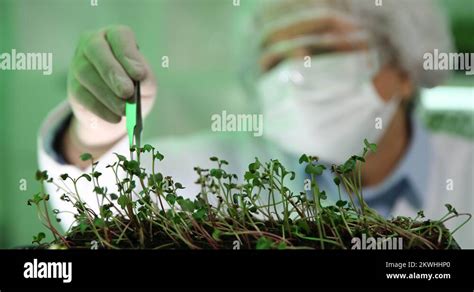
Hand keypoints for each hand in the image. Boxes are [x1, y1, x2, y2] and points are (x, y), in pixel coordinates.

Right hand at [63, 25, 155, 165]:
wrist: (118, 110)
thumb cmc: (136, 87)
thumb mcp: (147, 83)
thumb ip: (146, 78)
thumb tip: (140, 77)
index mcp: (115, 37)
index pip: (119, 37)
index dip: (128, 54)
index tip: (139, 74)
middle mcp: (93, 44)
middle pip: (96, 50)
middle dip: (112, 72)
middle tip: (127, 92)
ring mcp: (79, 64)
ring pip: (87, 74)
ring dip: (108, 95)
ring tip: (125, 110)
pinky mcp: (74, 87)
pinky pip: (83, 95)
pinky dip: (101, 108)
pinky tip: (115, 118)